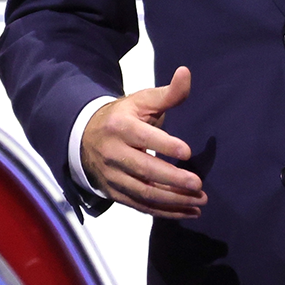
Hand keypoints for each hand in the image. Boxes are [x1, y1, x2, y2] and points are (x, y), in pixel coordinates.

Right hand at [80, 66, 205, 218]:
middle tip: (199, 185)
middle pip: (144, 170)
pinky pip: (139, 205)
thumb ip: (168, 93)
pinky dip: (164, 211)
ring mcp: (112, 176)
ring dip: (172, 200)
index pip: (144, 137)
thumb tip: (186, 72)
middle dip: (172, 179)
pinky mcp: (114, 192)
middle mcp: (113, 153)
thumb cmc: (124, 116)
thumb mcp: (142, 101)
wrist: (85, 137)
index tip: (188, 152)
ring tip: (200, 202)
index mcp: (121, 127)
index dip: (165, 145)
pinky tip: (188, 212)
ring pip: (143, 192)